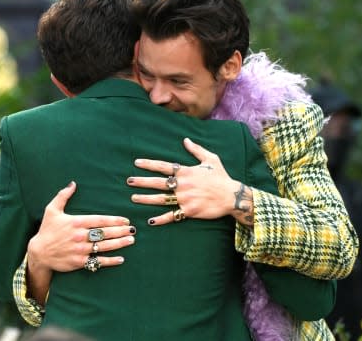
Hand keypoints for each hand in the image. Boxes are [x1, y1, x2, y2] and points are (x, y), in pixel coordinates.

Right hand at [27, 181, 136, 273]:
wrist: (38, 252)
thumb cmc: (47, 230)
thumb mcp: (52, 210)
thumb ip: (63, 196)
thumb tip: (73, 183)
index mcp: (76, 222)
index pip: (100, 220)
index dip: (114, 220)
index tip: (125, 220)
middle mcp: (79, 236)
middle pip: (105, 232)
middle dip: (120, 231)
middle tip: (133, 230)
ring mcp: (80, 250)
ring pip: (104, 246)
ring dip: (119, 243)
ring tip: (130, 240)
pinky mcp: (79, 262)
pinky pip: (97, 261)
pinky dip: (110, 261)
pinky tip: (120, 259)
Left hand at [128, 138, 252, 225]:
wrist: (232, 196)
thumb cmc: (221, 177)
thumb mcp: (211, 159)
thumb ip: (196, 149)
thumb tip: (185, 140)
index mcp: (186, 171)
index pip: (163, 166)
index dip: (149, 164)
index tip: (136, 163)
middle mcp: (183, 184)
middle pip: (157, 182)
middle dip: (142, 181)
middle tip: (129, 181)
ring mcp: (185, 198)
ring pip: (161, 199)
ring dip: (146, 199)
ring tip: (133, 198)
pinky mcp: (189, 211)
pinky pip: (172, 215)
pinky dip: (161, 219)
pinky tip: (150, 220)